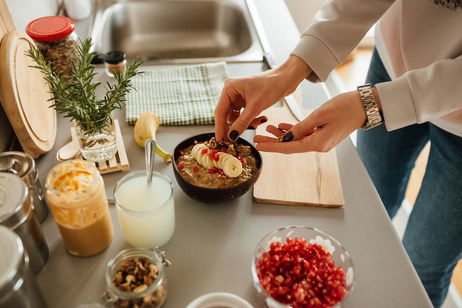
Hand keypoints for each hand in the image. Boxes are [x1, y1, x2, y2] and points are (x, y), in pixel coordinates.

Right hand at [214, 55, 310, 141]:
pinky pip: (243, 114)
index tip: (219, 140)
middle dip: (235, 125)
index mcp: (229, 88)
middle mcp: (231, 91)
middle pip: (226, 114)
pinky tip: (260, 119)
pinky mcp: (246, 99)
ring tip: (258, 122)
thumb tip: (231, 136)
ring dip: (245, 123)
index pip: (220, 111)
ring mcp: (238, 95)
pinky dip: (250, 119)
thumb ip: (242, 123)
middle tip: (237, 137)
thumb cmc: (272, 85)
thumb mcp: (256, 107)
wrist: (286, 79)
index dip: (219, 127)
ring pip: (236, 116)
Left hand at [254, 90, 369, 152]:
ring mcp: (322, 141)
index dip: (272, 147)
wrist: (364, 105)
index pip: (288, 148)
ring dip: (282, 135)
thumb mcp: (319, 115)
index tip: (259, 146)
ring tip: (267, 130)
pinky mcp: (324, 135)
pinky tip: (282, 127)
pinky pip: (304, 135)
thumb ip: (301, 127)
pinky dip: (293, 131)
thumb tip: (285, 136)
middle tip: (257, 139)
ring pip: (296, 140)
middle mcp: (319, 146)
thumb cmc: (345, 107)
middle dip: (273, 142)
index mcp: (318, 143)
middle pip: (290, 146)